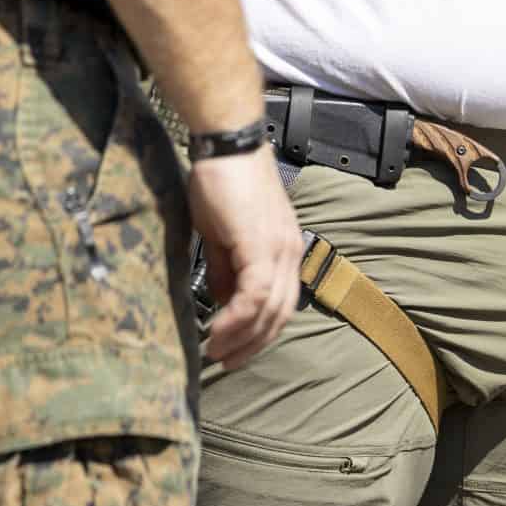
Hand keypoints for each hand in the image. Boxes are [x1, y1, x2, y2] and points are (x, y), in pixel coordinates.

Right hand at [186, 148, 301, 368]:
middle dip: (252, 344)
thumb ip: (228, 268)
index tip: (234, 350)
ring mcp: (279, 248)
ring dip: (242, 336)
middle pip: (280, 314)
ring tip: (216, 352)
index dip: (259, 332)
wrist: (227, 144)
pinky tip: (217, 330)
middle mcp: (289, 251)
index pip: (281, 304)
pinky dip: (237, 318)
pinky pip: (255, 293)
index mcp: (284, 249)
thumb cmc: (222, 181)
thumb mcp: (223, 234)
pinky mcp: (261, 244)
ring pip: (270, 309)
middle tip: (226, 361)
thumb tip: (225, 301)